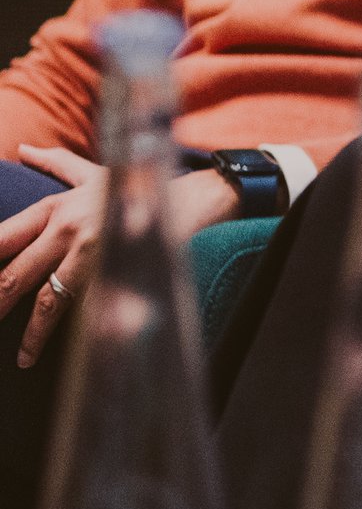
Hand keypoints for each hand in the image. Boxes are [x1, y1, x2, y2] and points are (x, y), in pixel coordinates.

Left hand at [0, 151, 237, 367]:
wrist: (194, 197)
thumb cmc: (140, 185)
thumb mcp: (94, 172)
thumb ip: (55, 164)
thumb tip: (22, 151)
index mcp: (55, 207)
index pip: (1, 238)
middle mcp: (67, 229)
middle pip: (14, 275)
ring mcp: (92, 253)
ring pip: (47, 300)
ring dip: (30, 334)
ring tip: (22, 357)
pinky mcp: (116, 274)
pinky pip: (87, 309)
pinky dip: (74, 333)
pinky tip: (67, 350)